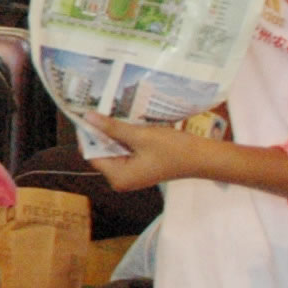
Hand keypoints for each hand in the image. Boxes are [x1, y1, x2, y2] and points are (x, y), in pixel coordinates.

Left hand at [82, 114, 200, 191]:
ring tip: (110, 111)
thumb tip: (88, 117)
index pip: (91, 153)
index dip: (87, 134)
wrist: (203, 158)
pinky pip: (124, 150)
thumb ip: (112, 128)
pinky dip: (124, 137)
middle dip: (100, 132)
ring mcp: (131, 174)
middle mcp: (121, 179)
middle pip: (101, 152)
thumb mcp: (140, 136)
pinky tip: (125, 122)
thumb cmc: (174, 149)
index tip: (84, 113)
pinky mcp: (139, 167)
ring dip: (113, 133)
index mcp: (118, 177)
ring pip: (113, 149)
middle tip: (97, 108)